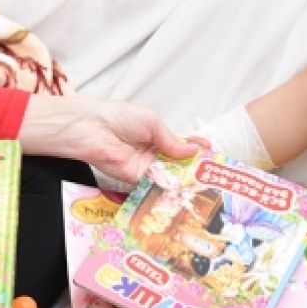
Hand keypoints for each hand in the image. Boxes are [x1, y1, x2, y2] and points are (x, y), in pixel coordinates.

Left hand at [18, 94, 198, 183]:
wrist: (92, 130)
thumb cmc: (118, 117)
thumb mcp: (152, 122)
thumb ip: (172, 140)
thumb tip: (193, 151)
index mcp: (156, 136)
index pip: (182, 146)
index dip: (197, 150)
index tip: (212, 154)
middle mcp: (153, 154)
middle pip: (179, 165)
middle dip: (195, 169)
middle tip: (214, 175)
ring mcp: (146, 169)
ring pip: (170, 178)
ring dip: (186, 181)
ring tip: (207, 184)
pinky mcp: (137, 181)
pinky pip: (156, 187)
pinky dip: (170, 189)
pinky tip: (186, 190)